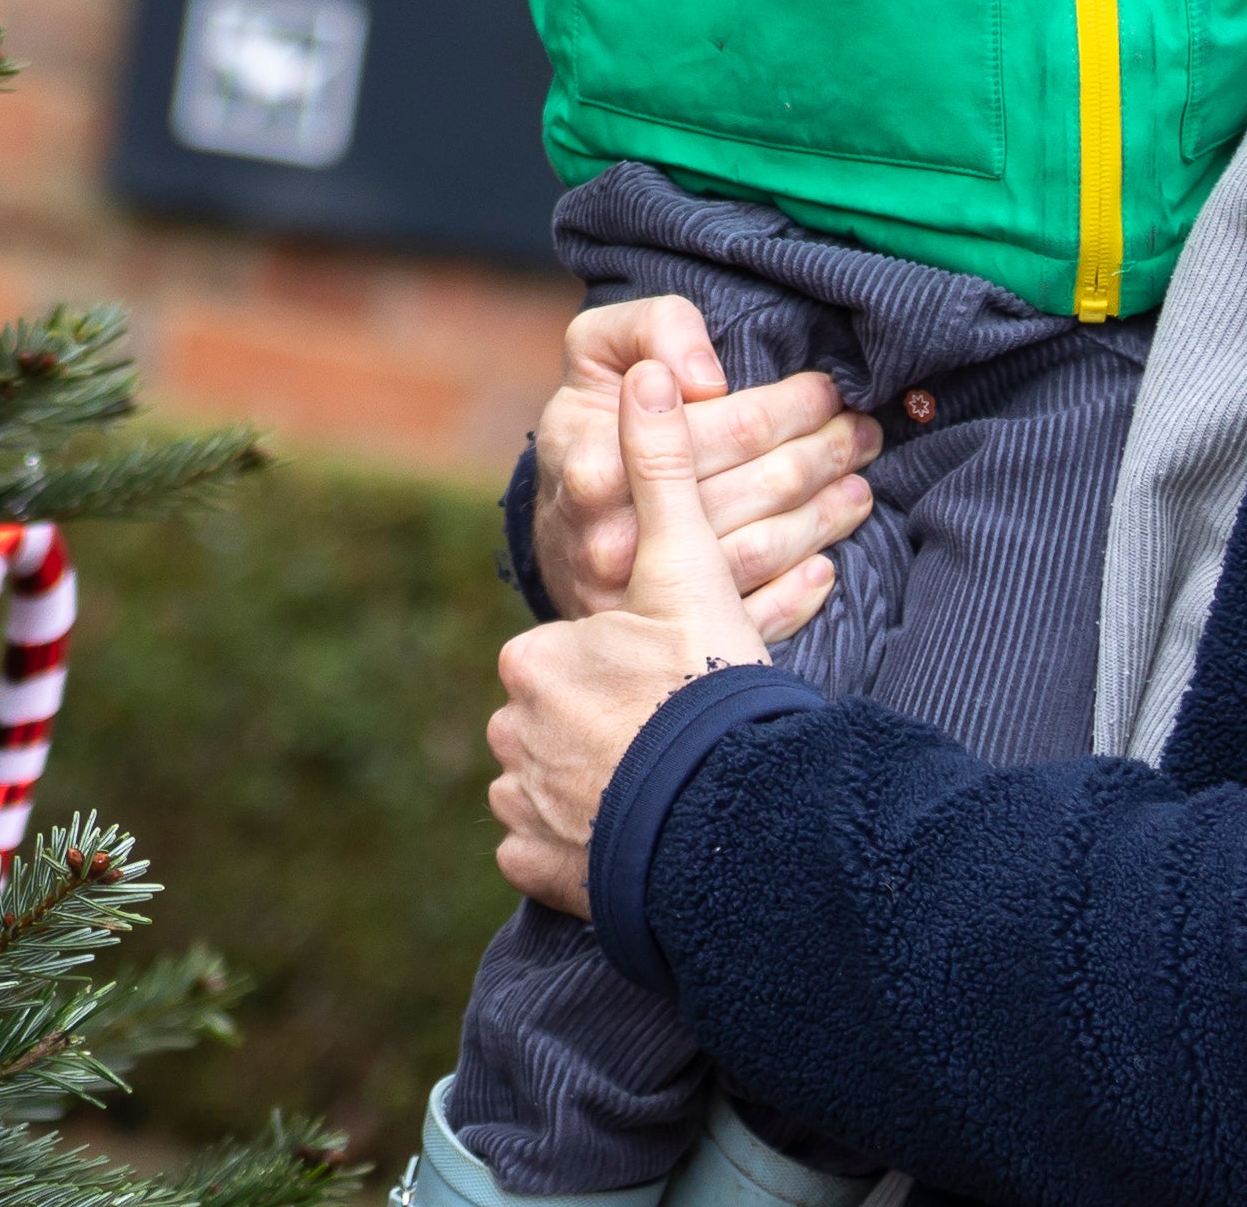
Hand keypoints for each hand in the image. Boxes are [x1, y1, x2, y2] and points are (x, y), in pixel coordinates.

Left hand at [492, 361, 782, 915]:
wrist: (734, 824)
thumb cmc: (711, 690)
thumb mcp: (689, 573)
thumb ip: (664, 473)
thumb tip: (649, 374)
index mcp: (536, 658)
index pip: (570, 654)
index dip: (627, 665)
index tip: (672, 681)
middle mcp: (512, 732)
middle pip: (559, 719)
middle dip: (607, 728)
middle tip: (674, 737)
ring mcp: (522, 809)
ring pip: (551, 782)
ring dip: (594, 785)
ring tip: (662, 787)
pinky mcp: (538, 873)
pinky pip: (547, 852)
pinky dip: (579, 848)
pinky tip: (632, 836)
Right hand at [533, 297, 874, 627]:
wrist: (553, 526)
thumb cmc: (590, 422)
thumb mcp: (599, 348)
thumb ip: (654, 330)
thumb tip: (707, 379)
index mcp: (598, 461)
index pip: (727, 427)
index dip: (790, 405)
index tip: (827, 390)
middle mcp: (615, 537)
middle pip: (757, 488)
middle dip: (821, 453)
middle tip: (862, 432)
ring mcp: (639, 600)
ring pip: (762, 551)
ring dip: (824, 516)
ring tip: (858, 485)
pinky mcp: (662, 639)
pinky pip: (751, 619)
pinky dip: (798, 594)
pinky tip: (826, 566)